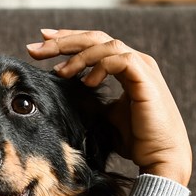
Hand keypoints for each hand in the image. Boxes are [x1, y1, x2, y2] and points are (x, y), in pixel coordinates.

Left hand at [26, 29, 191, 186]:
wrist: (160, 157)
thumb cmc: (136, 140)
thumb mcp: (105, 115)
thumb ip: (89, 99)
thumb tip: (62, 94)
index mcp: (126, 67)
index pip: (93, 45)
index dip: (67, 41)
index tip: (41, 44)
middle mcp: (135, 61)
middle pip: (95, 38)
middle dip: (63, 41)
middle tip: (35, 48)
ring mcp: (142, 67)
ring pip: (105, 44)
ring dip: (78, 55)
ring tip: (60, 72)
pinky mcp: (145, 78)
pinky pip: (119, 59)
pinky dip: (100, 66)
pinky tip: (86, 82)